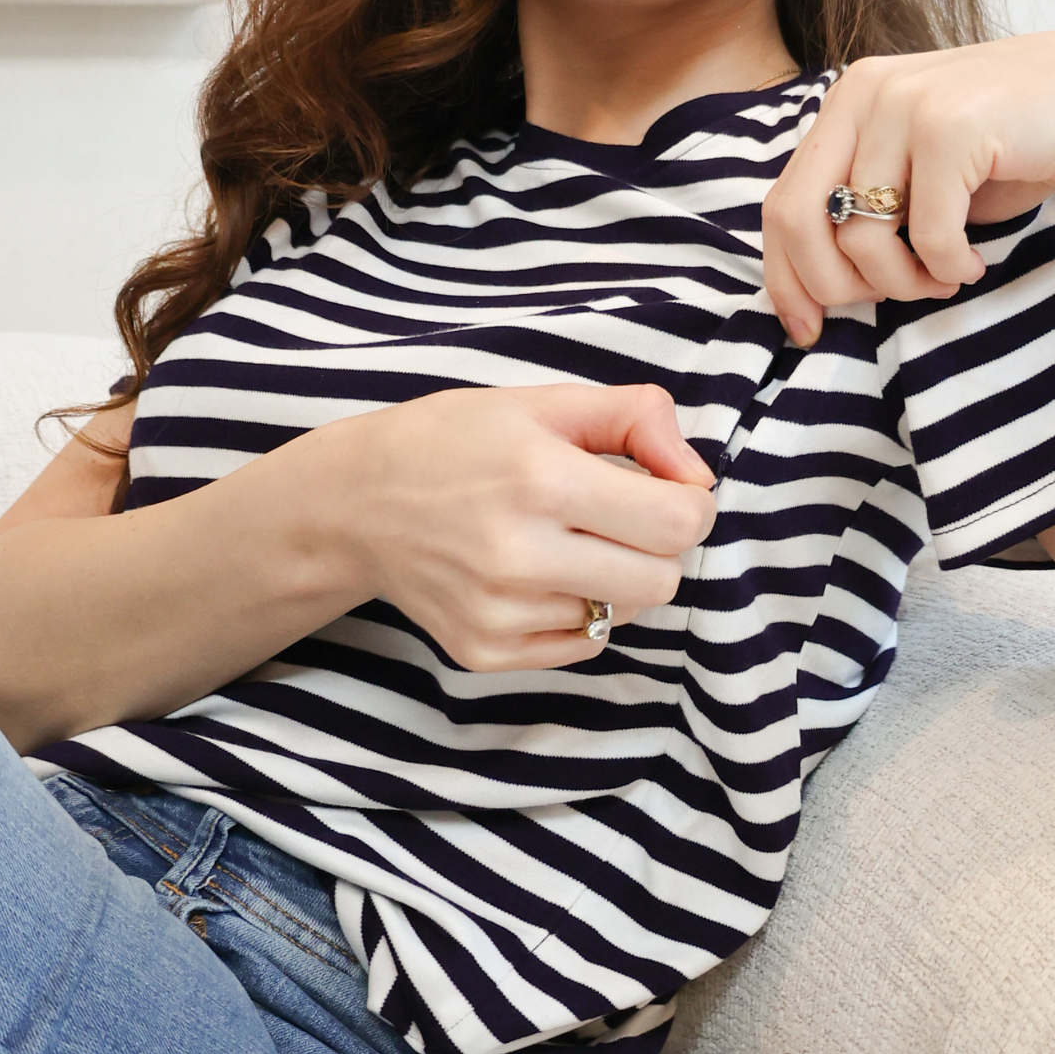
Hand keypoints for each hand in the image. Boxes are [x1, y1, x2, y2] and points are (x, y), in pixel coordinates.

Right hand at [342, 382, 717, 671]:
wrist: (356, 502)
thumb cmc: (459, 442)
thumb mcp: (546, 402)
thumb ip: (638, 419)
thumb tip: (698, 476)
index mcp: (540, 479)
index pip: (677, 523)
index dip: (692, 504)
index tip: (670, 490)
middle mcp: (518, 553)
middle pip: (661, 581)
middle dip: (658, 547)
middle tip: (620, 517)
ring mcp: (497, 611)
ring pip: (622, 614)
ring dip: (614, 578)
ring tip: (565, 540)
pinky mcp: (482, 651)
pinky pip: (580, 645)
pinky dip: (577, 611)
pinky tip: (538, 574)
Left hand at [761, 32, 1054, 344]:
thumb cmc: (1004, 149)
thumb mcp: (916, 174)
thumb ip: (864, 207)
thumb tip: (810, 289)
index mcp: (845, 105)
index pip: (782, 203)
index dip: (785, 277)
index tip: (807, 328)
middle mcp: (863, 94)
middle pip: (801, 221)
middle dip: (838, 286)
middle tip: (892, 298)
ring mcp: (904, 104)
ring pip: (862, 236)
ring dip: (904, 283)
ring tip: (943, 278)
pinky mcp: (949, 127)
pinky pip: (927, 236)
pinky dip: (949, 267)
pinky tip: (973, 261)